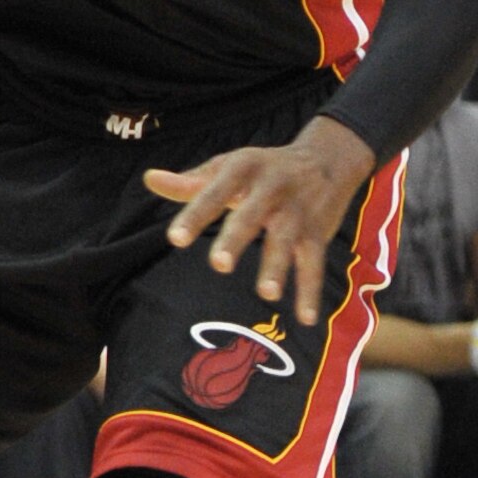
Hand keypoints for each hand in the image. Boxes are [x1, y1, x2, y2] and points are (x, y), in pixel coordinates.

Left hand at [144, 115, 377, 326]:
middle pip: (251, 215)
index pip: (213, 193)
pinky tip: (305, 318)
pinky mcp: (318, 233)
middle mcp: (272, 188)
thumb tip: (149, 179)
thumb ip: (190, 182)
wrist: (328, 158)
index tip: (175, 239)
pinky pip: (314, 264)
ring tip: (267, 293)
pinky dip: (311, 291)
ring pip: (286, 241)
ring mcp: (297, 212)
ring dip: (278, 267)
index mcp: (243, 169)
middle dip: (237, 239)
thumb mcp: (228, 167)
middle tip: (220, 264)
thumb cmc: (263, 168)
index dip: (195, 215)